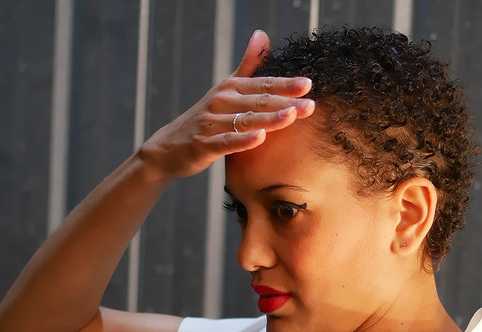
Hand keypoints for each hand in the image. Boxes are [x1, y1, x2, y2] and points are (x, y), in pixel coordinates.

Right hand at [141, 29, 315, 179]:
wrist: (170, 147)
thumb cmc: (206, 119)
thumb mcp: (226, 89)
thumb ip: (248, 66)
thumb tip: (263, 34)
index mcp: (230, 88)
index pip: (263, 85)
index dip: (285, 84)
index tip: (308, 85)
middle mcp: (221, 101)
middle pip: (258, 101)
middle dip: (285, 102)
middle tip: (311, 105)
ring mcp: (212, 123)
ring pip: (246, 121)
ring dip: (269, 118)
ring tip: (292, 116)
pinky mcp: (204, 145)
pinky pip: (227, 142)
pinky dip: (243, 140)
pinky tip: (261, 138)